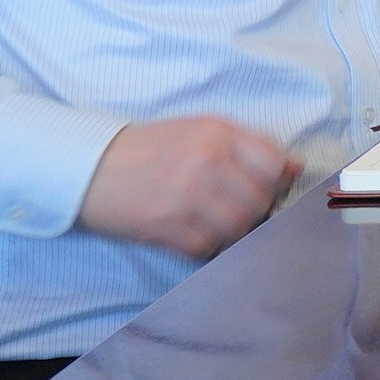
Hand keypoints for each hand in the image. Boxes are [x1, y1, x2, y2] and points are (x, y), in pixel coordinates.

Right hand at [78, 116, 297, 258]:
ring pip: (239, 226)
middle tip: (235, 210)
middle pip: (261, 199)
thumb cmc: (145, 149)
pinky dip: (205, 246)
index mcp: (218, 132)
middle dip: (255, 210)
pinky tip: (190, 233)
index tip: (266, 189)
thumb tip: (294, 168)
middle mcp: (207, 161)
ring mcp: (187, 195)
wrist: (85, 167)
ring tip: (212, 222)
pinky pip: (207, 247)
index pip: (275, 163)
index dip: (276, 181)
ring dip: (232, 231)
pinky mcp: (167, 226)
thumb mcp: (197, 132)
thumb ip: (246, 146)